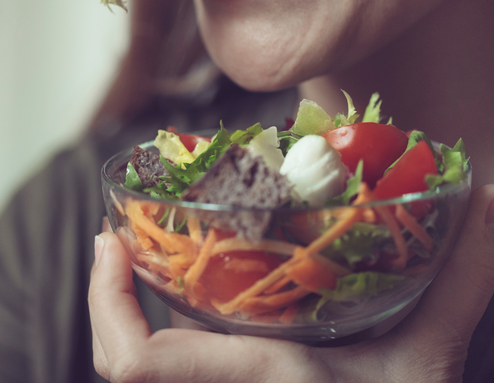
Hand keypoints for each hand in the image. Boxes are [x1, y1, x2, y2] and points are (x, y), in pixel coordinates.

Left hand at [89, 184, 493, 382]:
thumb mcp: (427, 361)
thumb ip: (459, 282)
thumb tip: (489, 196)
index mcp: (257, 382)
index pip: (139, 366)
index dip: (107, 307)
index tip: (108, 242)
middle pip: (118, 362)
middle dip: (104, 300)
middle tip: (112, 238)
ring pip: (137, 370)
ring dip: (120, 315)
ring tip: (131, 257)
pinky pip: (165, 374)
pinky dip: (149, 335)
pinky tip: (174, 300)